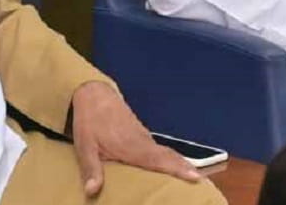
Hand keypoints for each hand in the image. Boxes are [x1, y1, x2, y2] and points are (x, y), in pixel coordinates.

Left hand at [69, 81, 203, 195]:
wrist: (94, 94)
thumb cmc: (89, 121)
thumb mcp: (84, 146)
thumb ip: (91, 168)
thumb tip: (91, 191)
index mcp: (132, 146)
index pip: (158, 159)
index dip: (177, 168)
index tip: (195, 176)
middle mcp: (143, 142)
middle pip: (169, 156)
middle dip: (185, 168)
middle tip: (201, 181)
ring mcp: (144, 137)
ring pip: (165, 153)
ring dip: (179, 164)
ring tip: (192, 177)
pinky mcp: (141, 135)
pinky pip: (159, 150)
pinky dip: (170, 158)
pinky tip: (171, 167)